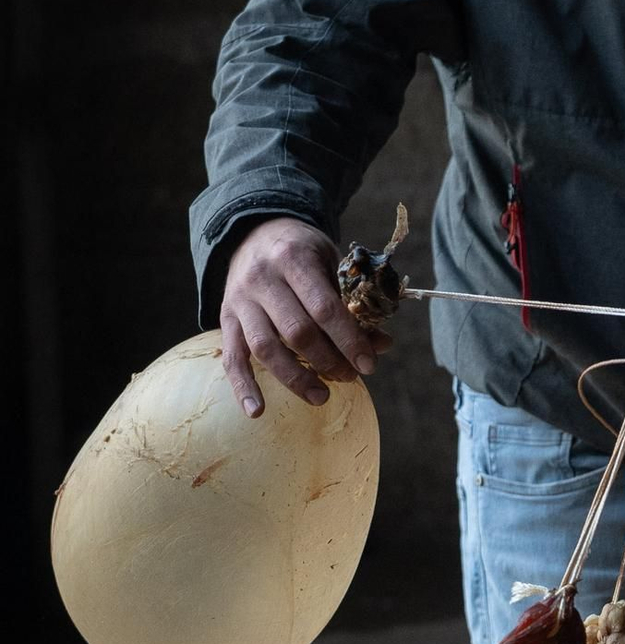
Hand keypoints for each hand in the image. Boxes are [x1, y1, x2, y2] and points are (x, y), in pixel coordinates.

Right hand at [219, 216, 388, 416]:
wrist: (255, 232)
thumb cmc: (303, 252)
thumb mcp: (332, 263)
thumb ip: (353, 302)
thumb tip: (381, 345)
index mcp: (295, 259)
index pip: (325, 307)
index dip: (349, 340)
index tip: (368, 365)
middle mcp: (263, 279)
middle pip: (296, 331)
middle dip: (328, 361)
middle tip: (349, 377)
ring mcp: (240, 300)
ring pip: (264, 347)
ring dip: (295, 378)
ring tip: (321, 397)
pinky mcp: (225, 318)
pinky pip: (231, 358)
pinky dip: (242, 387)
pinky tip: (257, 411)